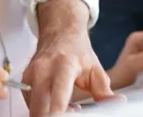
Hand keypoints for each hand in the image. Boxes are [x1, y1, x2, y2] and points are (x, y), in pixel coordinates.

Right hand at [23, 0, 123, 116]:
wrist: (60, 33)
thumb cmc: (77, 51)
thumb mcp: (95, 70)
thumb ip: (105, 91)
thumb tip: (118, 103)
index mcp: (64, 67)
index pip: (58, 97)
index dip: (59, 114)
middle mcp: (43, 70)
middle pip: (40, 109)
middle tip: (72, 112)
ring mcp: (31, 75)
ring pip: (34, 109)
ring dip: (49, 114)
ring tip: (66, 106)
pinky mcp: (24, 81)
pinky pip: (30, 104)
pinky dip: (43, 108)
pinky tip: (56, 101)